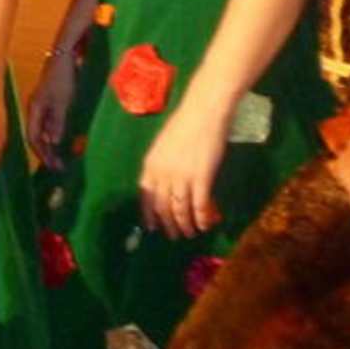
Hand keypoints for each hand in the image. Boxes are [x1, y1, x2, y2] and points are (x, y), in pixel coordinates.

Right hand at [25, 49, 76, 171]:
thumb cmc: (63, 79)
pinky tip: (59, 143)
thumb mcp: (63, 102)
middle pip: (36, 137)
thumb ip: (57, 122)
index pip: (33, 137)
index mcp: (35, 110)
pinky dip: (52, 136)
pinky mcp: (48, 104)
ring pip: (41, 132)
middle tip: (58, 168)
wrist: (63, 58)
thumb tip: (52, 142)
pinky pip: (47, 125)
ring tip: (59, 160)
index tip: (53, 166)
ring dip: (49, 146)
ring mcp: (41, 107)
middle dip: (45, 153)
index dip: (42, 153)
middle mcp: (34, 110)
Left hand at [139, 92, 229, 238]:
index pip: (145, 196)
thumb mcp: (163, 147)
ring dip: (185, 225)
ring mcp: (182, 176)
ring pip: (180, 209)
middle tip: (174, 236)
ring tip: (190, 233)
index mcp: (150, 165)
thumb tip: (165, 185)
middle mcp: (162, 173)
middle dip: (167, 224)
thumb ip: (162, 166)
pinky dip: (201, 218)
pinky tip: (204, 225)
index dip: (148, 214)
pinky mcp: (202, 178)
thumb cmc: (185, 125)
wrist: (203, 113)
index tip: (152, 227)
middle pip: (162, 206)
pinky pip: (199, 205)